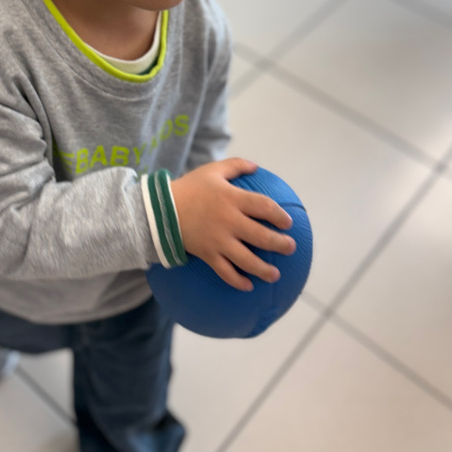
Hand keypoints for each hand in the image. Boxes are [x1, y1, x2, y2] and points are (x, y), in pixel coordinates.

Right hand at [172, 158, 295, 290]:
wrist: (161, 209)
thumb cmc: (190, 188)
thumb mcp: (212, 170)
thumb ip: (236, 165)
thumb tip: (256, 167)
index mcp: (232, 199)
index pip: (264, 207)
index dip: (279, 215)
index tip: (288, 223)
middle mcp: (229, 221)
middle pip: (261, 236)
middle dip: (280, 244)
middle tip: (290, 248)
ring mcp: (218, 240)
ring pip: (247, 260)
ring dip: (264, 269)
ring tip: (275, 275)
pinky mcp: (208, 254)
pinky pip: (225, 272)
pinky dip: (237, 281)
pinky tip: (248, 286)